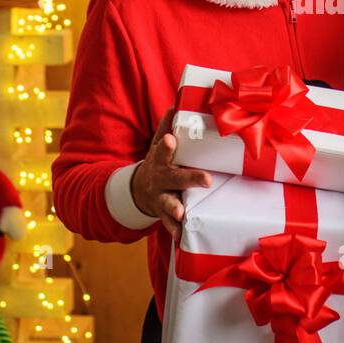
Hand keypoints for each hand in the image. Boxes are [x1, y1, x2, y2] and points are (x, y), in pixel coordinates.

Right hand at [131, 109, 212, 240]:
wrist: (137, 191)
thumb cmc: (157, 163)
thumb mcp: (158, 146)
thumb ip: (165, 128)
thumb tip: (175, 105)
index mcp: (160, 160)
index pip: (163, 150)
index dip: (167, 146)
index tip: (172, 140)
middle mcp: (160, 179)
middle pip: (174, 178)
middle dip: (189, 179)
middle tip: (205, 180)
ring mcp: (161, 197)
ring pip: (168, 204)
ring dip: (175, 209)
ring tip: (181, 214)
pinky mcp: (163, 214)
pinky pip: (169, 225)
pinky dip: (175, 232)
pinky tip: (181, 238)